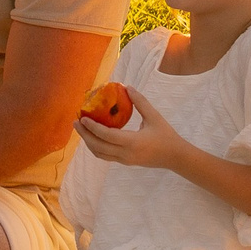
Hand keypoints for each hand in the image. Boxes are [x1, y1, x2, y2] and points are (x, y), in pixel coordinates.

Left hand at [74, 86, 191, 170]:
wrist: (174, 157)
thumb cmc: (166, 135)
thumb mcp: (154, 116)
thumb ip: (140, 102)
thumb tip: (127, 87)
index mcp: (132, 142)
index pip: (107, 136)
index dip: (93, 127)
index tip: (82, 118)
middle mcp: (125, 153)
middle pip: (98, 146)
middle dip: (85, 135)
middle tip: (76, 122)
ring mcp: (124, 160)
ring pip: (99, 153)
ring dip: (88, 142)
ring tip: (81, 129)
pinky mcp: (125, 162)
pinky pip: (105, 156)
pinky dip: (96, 146)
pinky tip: (93, 136)